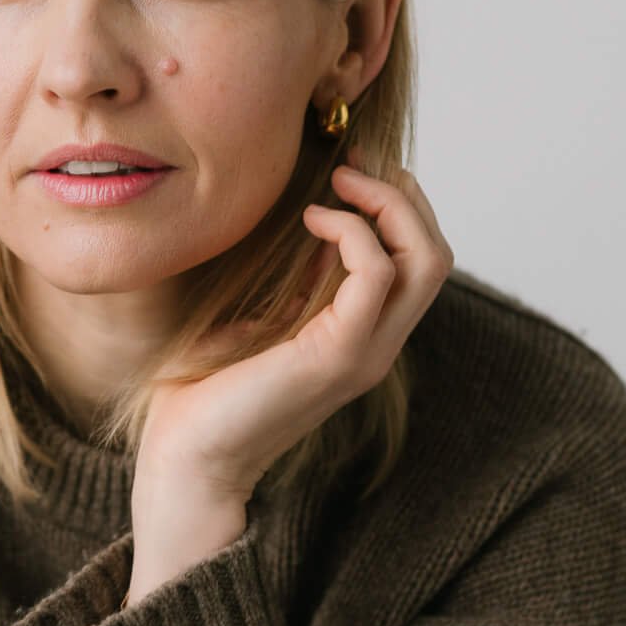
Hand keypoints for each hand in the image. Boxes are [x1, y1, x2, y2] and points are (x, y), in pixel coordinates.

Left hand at [133, 162, 454, 502]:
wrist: (188, 456)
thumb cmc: (207, 390)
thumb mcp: (260, 315)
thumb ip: (297, 278)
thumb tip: (310, 219)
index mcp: (361, 337)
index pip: (418, 260)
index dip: (395, 205)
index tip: (346, 171)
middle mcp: (377, 345)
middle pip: (437, 253)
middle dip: (404, 196)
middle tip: (350, 168)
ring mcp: (365, 351)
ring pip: (427, 259)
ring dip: (390, 204)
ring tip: (339, 183)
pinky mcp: (340, 353)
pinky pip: (377, 271)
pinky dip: (352, 230)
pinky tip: (310, 220)